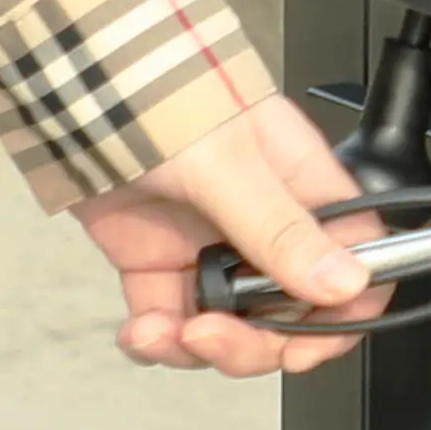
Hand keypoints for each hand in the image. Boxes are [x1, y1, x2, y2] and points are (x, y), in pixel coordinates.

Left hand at [73, 88, 381, 376]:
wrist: (77, 81)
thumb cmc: (163, 95)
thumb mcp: (229, 164)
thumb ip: (280, 229)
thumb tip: (345, 281)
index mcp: (306, 193)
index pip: (353, 268)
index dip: (341, 315)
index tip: (304, 343)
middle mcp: (266, 226)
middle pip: (290, 314)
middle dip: (254, 344)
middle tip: (215, 338)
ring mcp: (212, 248)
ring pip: (232, 328)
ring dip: (198, 348)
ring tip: (162, 332)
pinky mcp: (160, 263)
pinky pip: (172, 323)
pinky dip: (157, 342)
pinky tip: (141, 332)